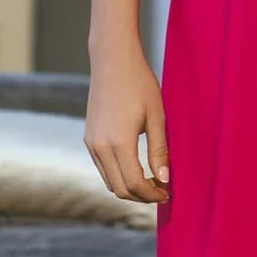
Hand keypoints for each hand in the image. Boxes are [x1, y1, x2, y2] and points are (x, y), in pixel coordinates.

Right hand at [84, 40, 170, 203]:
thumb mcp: (157, 116)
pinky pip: (102, 167)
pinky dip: (118, 175)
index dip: (152, 195)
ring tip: (151, 181)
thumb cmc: (139, 83)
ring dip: (129, 187)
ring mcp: (91, 143)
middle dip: (141, 196)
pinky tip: (135, 167)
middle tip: (161, 191)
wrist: (112, 60)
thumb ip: (159, 151)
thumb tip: (165, 180)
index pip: (134, 184)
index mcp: (119, 142)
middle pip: (119, 189)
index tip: (167, 194)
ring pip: (109, 180)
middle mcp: (100, 147)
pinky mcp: (88, 137)